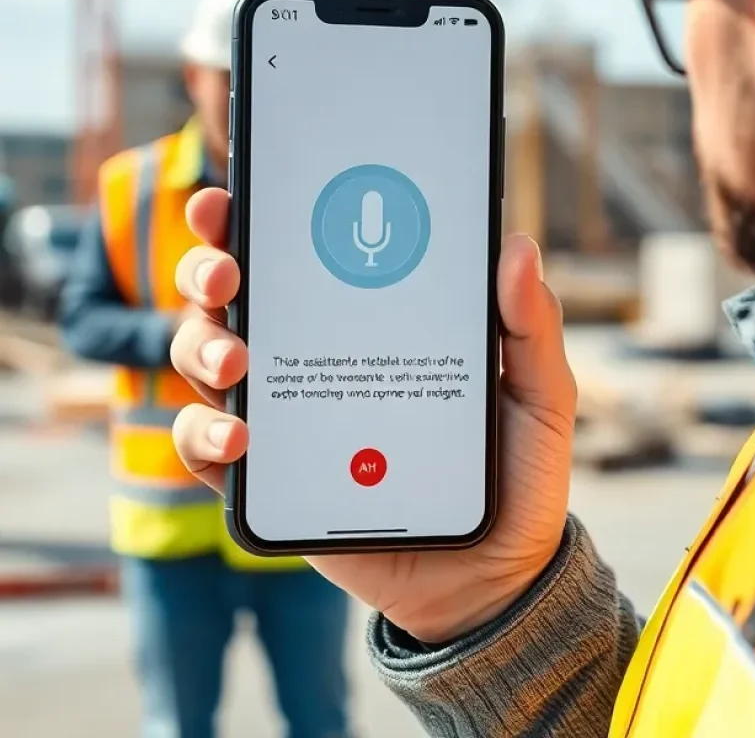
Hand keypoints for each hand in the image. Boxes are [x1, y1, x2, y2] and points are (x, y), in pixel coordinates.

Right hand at [170, 188, 577, 643]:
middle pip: (235, 297)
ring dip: (201, 348)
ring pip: (207, 362)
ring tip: (237, 363)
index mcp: (372, 321)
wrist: (494, 577)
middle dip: (210, 270)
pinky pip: (210, 450)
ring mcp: (290, 417)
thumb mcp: (538, 395)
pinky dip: (205, 436)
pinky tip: (239, 438)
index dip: (259, 218)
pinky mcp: (274, 481)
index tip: (235, 191)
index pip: (306, 254)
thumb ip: (531, 328)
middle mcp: (318, 358)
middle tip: (226, 276)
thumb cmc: (515, 474)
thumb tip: (517, 245)